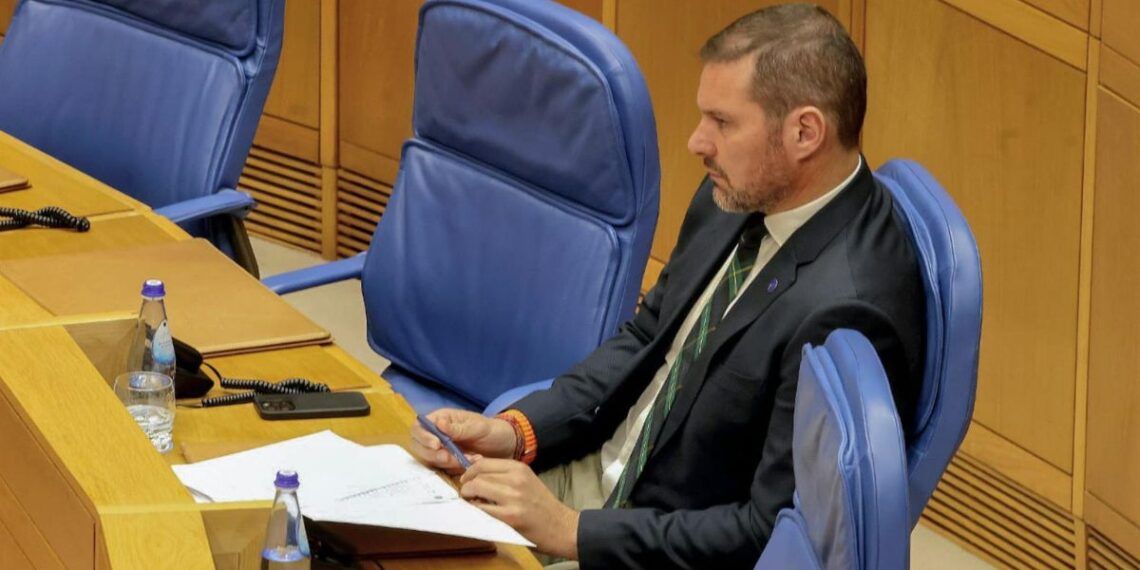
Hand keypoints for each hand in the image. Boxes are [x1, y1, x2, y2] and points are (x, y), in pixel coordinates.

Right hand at [410, 408, 516, 473]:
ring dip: (447, 462)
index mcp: (442, 419)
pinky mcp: (447, 463)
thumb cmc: (493, 431)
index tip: (437, 445)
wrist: (506, 447)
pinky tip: (470, 463)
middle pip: (419, 446)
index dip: (423, 437)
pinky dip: (454, 469)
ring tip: (469, 459)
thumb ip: (458, 428)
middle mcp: (437, 434)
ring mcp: (441, 450)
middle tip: (450, 458)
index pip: (420, 427)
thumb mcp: (478, 427)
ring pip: (430, 460)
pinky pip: (442, 469)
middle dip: (433, 454)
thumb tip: (438, 423)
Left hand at [459, 458, 578, 559]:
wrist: (561, 527)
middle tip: (467, 495)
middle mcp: (516, 479)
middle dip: (467, 486)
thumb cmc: (542, 505)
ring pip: (476, 489)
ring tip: (474, 504)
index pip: (483, 463)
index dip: (469, 472)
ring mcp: (513, 498)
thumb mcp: (526, 480)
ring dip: (469, 497)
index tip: (466, 480)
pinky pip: (482, 509)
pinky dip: (476, 511)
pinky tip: (481, 514)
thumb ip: (504, 474)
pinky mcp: (510, 516)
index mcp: (519, 468)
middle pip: (477, 476)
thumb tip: (476, 468)